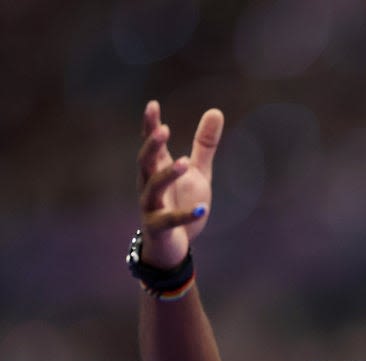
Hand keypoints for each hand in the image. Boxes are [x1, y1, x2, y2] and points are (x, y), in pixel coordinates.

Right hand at [136, 100, 223, 268]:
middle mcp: (150, 185)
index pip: (151, 144)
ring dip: (167, 175)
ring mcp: (152, 207)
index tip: (152, 105)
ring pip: (152, 189)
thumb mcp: (198, 173)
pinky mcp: (158, 228)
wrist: (173, 246)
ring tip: (185, 162)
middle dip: (152, 146)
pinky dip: (185, 216)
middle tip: (164, 130)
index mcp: (158, 169)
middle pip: (145, 162)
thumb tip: (215, 110)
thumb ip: (204, 145)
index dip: (149, 125)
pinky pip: (169, 221)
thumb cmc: (182, 203)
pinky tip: (203, 209)